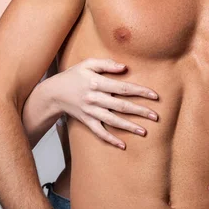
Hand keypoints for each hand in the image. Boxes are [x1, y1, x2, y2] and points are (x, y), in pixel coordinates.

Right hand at [45, 58, 159, 148]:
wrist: (53, 93)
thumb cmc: (73, 76)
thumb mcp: (87, 64)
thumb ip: (106, 64)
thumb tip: (124, 67)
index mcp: (96, 82)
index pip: (122, 88)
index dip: (140, 92)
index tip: (154, 96)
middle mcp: (94, 98)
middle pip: (121, 106)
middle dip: (139, 111)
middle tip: (155, 116)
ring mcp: (90, 111)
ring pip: (112, 120)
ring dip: (129, 126)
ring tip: (144, 132)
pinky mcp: (86, 121)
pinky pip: (99, 132)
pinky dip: (110, 139)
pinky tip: (122, 145)